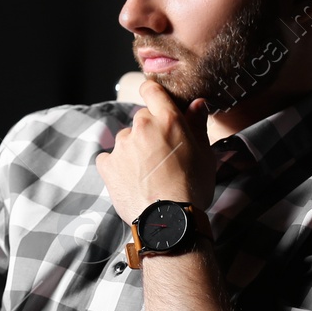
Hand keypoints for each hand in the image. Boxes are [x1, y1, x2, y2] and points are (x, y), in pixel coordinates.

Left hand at [94, 78, 215, 227]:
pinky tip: (131, 180)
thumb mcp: (204, 154)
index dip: (153, 94)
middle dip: (150, 131)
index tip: (156, 104)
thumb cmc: (193, 187)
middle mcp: (142, 126)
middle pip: (142, 119)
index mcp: (167, 119)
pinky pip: (109, 158)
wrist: (168, 221)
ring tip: (149, 174)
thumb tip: (198, 103)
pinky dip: (117, 166)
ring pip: (126, 139)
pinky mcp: (107, 164)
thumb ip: (197, 124)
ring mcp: (122, 145)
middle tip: (162, 155)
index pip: (152, 90)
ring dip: (134, 150)